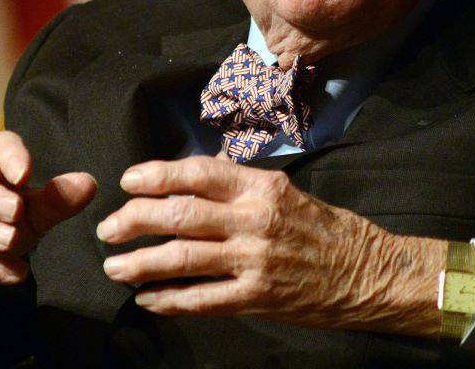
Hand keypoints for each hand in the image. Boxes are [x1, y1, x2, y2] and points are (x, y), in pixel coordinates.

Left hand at [95, 156, 444, 336]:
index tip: (128, 181)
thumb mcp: (285, 192)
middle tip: (108, 229)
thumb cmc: (324, 229)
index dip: (156, 175)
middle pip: (179, 215)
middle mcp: (255, 220)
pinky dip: (168, 300)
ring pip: (182, 258)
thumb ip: (239, 187)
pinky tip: (148, 299)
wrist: (367, 273)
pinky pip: (201, 300)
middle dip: (133, 221)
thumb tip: (188, 180)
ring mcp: (254, 261)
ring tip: (115, 267)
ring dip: (140, 263)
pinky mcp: (256, 297)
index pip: (198, 173)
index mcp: (261, 188)